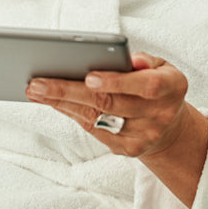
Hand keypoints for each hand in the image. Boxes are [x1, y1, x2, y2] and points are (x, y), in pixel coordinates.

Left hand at [26, 52, 195, 160]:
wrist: (170, 128)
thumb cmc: (158, 86)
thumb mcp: (162, 66)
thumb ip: (146, 60)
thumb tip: (129, 58)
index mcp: (172, 87)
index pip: (145, 86)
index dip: (117, 82)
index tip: (89, 76)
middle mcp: (160, 115)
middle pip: (110, 104)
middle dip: (70, 92)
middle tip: (38, 83)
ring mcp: (144, 136)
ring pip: (96, 119)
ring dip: (62, 103)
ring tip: (35, 90)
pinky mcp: (128, 149)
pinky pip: (93, 130)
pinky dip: (70, 113)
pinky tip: (50, 101)